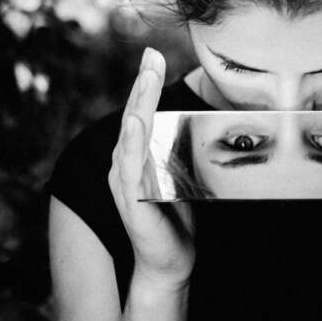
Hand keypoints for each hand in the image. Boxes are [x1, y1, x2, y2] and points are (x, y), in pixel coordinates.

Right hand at [109, 47, 194, 288]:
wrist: (169, 265)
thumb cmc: (175, 222)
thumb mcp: (180, 178)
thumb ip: (178, 153)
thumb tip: (197, 123)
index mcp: (136, 158)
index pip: (140, 113)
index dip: (146, 84)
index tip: (153, 55)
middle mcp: (125, 166)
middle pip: (132, 116)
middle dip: (143, 84)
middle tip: (151, 55)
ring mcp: (126, 183)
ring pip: (131, 135)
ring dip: (139, 103)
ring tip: (146, 76)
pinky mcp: (133, 201)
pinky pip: (132, 167)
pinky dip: (133, 143)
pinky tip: (137, 124)